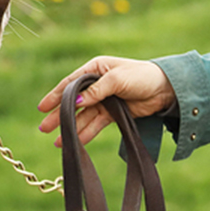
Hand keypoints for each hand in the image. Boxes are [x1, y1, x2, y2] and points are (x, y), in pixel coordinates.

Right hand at [37, 56, 176, 146]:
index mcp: (94, 69)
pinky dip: (86, 133)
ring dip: (71, 127)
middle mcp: (96, 84)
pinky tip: (76, 141)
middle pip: (73, 102)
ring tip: (58, 141)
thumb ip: (95, 91)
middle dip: (58, 115)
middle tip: (44, 128)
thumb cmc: (142, 76)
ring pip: (83, 116)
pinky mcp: (114, 113)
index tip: (41, 108)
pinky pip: (96, 124)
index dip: (55, 96)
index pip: (70, 84)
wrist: (167, 89)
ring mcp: (104, 100)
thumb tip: (76, 101)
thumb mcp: (117, 79)